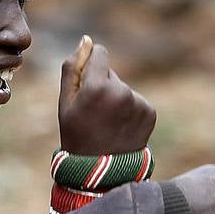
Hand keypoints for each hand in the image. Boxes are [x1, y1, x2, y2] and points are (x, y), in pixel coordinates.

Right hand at [58, 36, 155, 154]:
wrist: (99, 172)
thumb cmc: (76, 135)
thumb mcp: (65, 102)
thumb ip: (72, 67)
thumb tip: (86, 40)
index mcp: (97, 86)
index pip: (101, 53)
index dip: (91, 65)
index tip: (86, 83)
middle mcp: (121, 91)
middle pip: (111, 73)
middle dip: (102, 85)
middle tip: (94, 114)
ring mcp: (138, 102)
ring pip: (123, 88)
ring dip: (116, 99)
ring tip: (106, 124)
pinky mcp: (149, 112)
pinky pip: (136, 101)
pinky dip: (129, 110)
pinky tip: (119, 127)